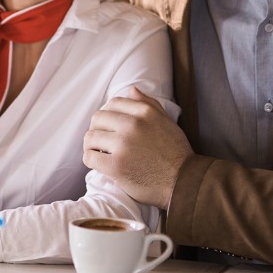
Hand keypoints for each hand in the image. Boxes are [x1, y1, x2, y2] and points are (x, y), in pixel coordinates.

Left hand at [83, 86, 191, 209]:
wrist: (183, 183)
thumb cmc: (176, 153)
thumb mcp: (167, 122)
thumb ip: (149, 104)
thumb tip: (132, 89)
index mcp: (145, 113)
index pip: (114, 103)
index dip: (109, 114)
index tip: (110, 126)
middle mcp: (133, 125)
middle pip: (98, 118)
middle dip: (97, 129)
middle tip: (102, 140)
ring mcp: (122, 145)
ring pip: (90, 137)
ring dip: (91, 145)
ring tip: (99, 152)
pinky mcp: (115, 166)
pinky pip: (89, 157)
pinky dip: (90, 159)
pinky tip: (99, 163)